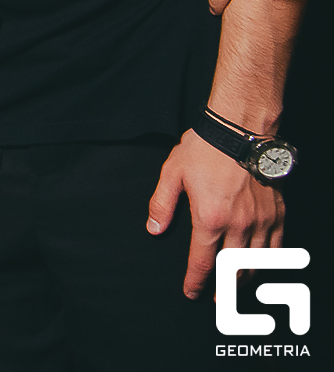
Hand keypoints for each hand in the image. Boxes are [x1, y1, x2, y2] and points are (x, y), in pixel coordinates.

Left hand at [148, 129, 283, 299]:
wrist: (240, 131)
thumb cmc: (203, 150)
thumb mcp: (172, 174)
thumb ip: (161, 204)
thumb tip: (154, 229)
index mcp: (210, 219)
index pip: (203, 262)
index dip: (196, 282)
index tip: (191, 293)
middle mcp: (238, 225)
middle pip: (233, 269)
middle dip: (224, 288)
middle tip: (217, 299)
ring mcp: (261, 220)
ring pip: (257, 262)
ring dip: (246, 278)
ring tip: (236, 286)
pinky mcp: (277, 213)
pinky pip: (277, 245)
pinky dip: (269, 260)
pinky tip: (262, 264)